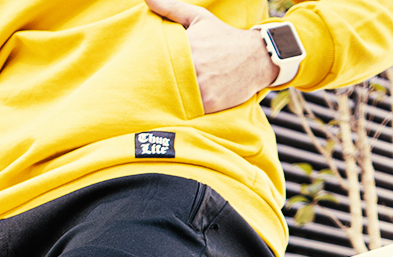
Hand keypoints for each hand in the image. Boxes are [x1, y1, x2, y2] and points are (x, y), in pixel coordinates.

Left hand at [145, 0, 277, 112]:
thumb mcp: (199, 19)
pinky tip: (173, 109)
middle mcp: (194, 65)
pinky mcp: (208, 102)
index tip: (135, 73)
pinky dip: (179, 110)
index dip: (143, 69)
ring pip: (172, 98)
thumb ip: (171, 8)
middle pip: (161, 81)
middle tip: (139, 92)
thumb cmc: (223, 37)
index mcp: (187, 45)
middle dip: (151, 86)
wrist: (257, 57)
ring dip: (163, 101)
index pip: (155, 60)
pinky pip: (186, 110)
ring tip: (153, 103)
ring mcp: (201, 85)